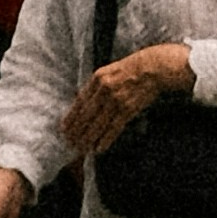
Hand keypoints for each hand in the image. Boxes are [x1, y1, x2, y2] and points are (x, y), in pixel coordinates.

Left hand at [68, 38, 194, 160]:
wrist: (152, 68)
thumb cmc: (132, 69)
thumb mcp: (110, 71)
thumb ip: (98, 84)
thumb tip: (85, 100)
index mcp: (97, 78)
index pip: (80, 101)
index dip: (72, 116)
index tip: (64, 128)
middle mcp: (104, 89)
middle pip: (86, 115)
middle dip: (77, 131)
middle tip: (69, 143)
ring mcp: (116, 100)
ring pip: (98, 124)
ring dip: (88, 138)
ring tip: (81, 149)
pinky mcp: (128, 109)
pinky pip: (113, 128)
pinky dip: (105, 140)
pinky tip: (98, 149)